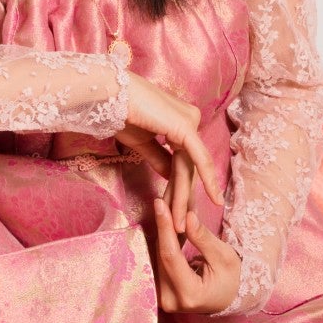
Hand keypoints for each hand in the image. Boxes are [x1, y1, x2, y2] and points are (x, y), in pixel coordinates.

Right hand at [114, 74, 223, 226]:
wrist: (109, 96)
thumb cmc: (120, 113)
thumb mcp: (142, 142)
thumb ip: (159, 158)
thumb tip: (171, 176)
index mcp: (181, 121)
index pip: (182, 160)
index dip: (176, 187)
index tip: (171, 210)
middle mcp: (190, 119)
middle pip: (188, 166)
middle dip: (181, 197)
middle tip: (179, 226)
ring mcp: (190, 121)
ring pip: (189, 167)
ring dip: (183, 196)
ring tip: (180, 224)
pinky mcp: (185, 126)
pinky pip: (197, 158)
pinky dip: (205, 179)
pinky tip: (213, 198)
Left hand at [152, 189, 242, 313]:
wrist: (228, 300)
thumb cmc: (231, 278)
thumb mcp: (224, 256)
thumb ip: (203, 238)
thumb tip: (187, 215)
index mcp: (190, 294)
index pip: (170, 256)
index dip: (164, 228)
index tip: (159, 204)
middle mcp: (171, 301)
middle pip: (161, 257)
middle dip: (163, 227)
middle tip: (162, 201)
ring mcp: (164, 300)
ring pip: (157, 258)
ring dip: (161, 234)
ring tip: (165, 210)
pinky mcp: (160, 294)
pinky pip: (159, 263)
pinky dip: (163, 244)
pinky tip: (167, 227)